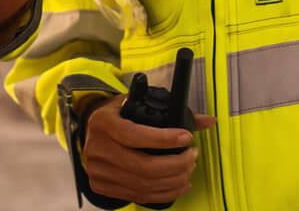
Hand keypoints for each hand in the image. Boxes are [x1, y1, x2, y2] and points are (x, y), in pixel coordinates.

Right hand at [79, 94, 217, 205]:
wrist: (89, 131)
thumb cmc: (117, 114)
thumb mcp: (135, 103)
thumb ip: (172, 111)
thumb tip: (209, 121)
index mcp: (104, 123)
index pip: (135, 135)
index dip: (164, 139)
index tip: (187, 138)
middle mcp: (98, 148)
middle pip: (143, 166)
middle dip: (176, 164)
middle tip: (192, 156)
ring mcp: (99, 171)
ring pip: (144, 185)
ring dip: (173, 181)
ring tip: (188, 170)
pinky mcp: (103, 186)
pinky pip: (139, 196)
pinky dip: (164, 193)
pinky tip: (178, 184)